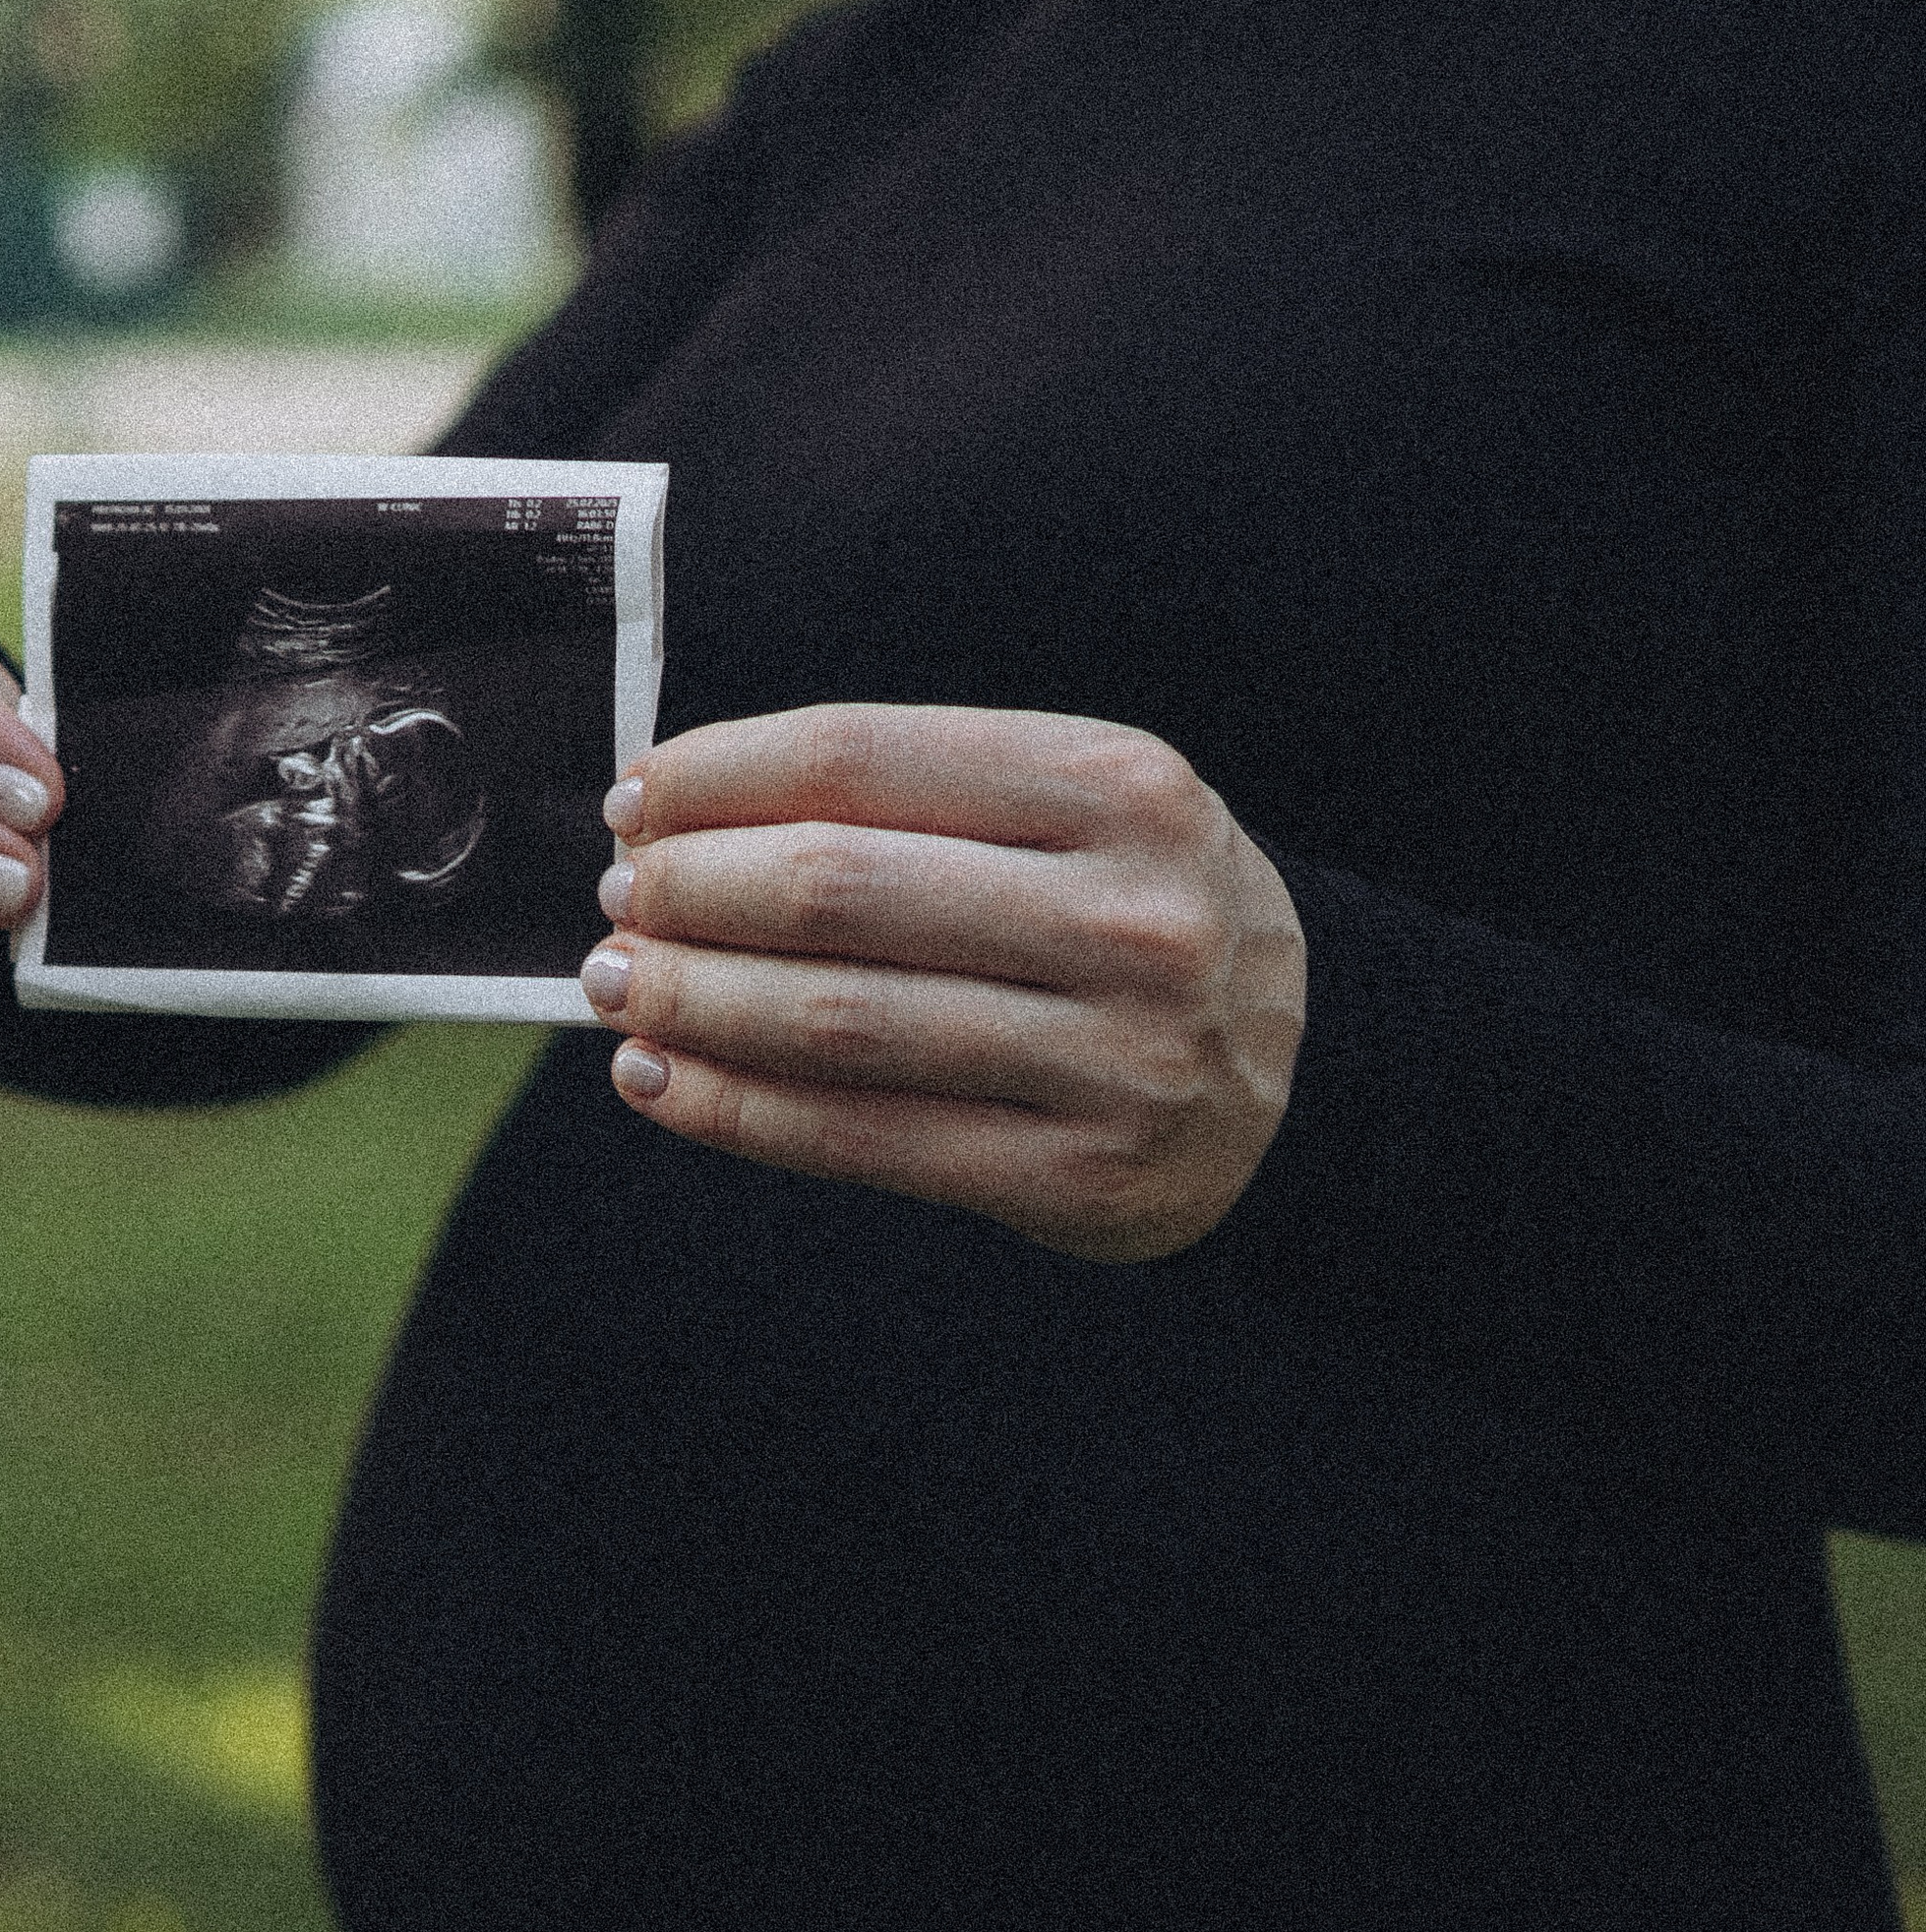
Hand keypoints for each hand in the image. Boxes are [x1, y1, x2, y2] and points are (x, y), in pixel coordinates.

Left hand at [578, 703, 1306, 1262]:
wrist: (1313, 1078)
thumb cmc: (1142, 918)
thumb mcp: (1085, 812)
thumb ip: (922, 798)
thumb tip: (684, 812)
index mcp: (1119, 786)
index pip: (863, 757)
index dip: (720, 777)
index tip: (639, 800)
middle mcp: (1126, 916)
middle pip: (836, 891)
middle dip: (691, 893)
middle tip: (619, 901)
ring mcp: (1111, 1055)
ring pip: (837, 1022)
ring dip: (693, 1002)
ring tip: (618, 986)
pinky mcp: (1075, 1174)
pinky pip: (862, 1138)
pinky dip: (737, 1110)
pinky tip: (660, 1080)